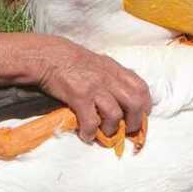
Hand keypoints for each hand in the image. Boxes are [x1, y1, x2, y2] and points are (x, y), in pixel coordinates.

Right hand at [34, 37, 151, 141]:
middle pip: (135, 103)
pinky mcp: (79, 96)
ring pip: (115, 115)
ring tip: (104, 134)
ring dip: (111, 130)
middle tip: (126, 131)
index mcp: (115, 69)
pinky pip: (91, 121)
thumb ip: (112, 76)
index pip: (141, 88)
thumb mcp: (98, 63)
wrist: (48, 56)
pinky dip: (90, 133)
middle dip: (135, 122)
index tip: (140, 117)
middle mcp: (109, 77)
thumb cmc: (72, 61)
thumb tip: (123, 96)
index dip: (145, 106)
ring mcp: (94, 86)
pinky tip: (86, 135)